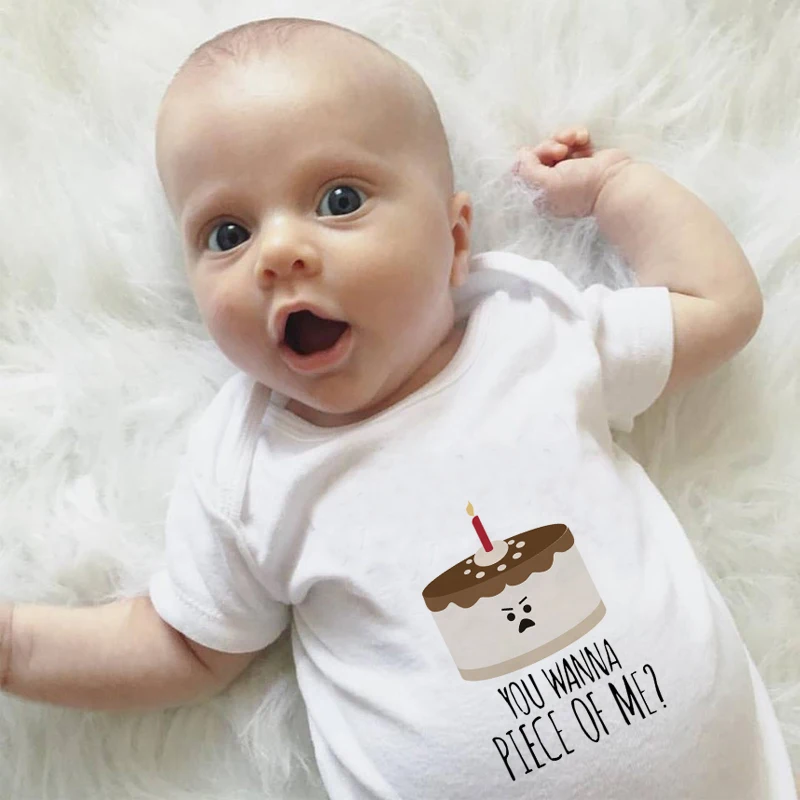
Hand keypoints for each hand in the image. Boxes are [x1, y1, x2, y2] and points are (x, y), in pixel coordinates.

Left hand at [512, 127, 632, 217]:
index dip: (528, 158)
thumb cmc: (578, 186)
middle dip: (548, 146)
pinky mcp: (584, 156)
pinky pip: (572, 139)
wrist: (614, 182)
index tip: (535, 155)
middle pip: (538, 154)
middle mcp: (553, 181)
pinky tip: (584, 138)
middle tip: (560, 150)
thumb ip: (526, 169)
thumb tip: (520, 154)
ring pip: (556, 143)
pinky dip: (577, 135)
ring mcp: (569, 168)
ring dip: (563, 137)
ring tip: (574, 140)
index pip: (524, 170)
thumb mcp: (545, 183)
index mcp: (540, 193)